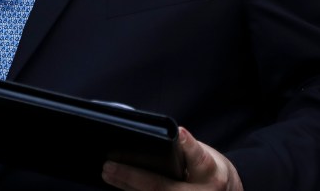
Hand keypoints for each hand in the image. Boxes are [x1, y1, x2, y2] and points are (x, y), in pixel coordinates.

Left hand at [101, 126, 242, 190]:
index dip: (189, 146)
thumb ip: (183, 149)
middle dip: (133, 176)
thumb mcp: (205, 155)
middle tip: (109, 165)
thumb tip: (153, 136)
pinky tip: (118, 185)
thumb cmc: (208, 171)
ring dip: (127, 187)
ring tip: (108, 174)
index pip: (201, 160)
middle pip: (164, 187)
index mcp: (211, 173)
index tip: (180, 134)